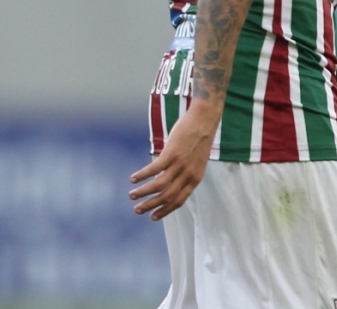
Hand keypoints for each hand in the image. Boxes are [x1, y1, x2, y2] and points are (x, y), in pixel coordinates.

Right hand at [129, 102, 219, 219]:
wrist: (205, 119)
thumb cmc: (199, 139)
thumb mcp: (197, 161)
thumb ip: (186, 173)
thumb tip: (171, 182)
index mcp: (195, 178)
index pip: (179, 201)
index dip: (165, 210)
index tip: (153, 217)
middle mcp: (188, 175)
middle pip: (167, 197)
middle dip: (150, 206)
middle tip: (138, 210)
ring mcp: (180, 165)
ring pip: (158, 186)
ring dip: (143, 193)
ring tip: (132, 195)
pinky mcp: (171, 154)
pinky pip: (153, 170)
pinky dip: (141, 176)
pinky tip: (133, 179)